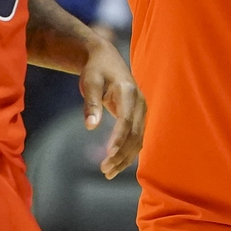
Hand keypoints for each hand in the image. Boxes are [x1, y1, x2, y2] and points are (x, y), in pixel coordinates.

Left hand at [80, 40, 146, 178]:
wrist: (106, 58)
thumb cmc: (96, 69)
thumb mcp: (89, 82)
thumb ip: (91, 103)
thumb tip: (90, 127)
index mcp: (129, 92)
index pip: (127, 120)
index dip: (119, 139)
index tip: (108, 155)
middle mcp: (140, 102)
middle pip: (135, 134)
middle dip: (121, 154)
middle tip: (104, 170)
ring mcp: (141, 110)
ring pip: (138, 139)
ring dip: (125, 157)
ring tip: (108, 173)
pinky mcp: (138, 116)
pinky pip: (136, 137)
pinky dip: (128, 152)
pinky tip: (117, 164)